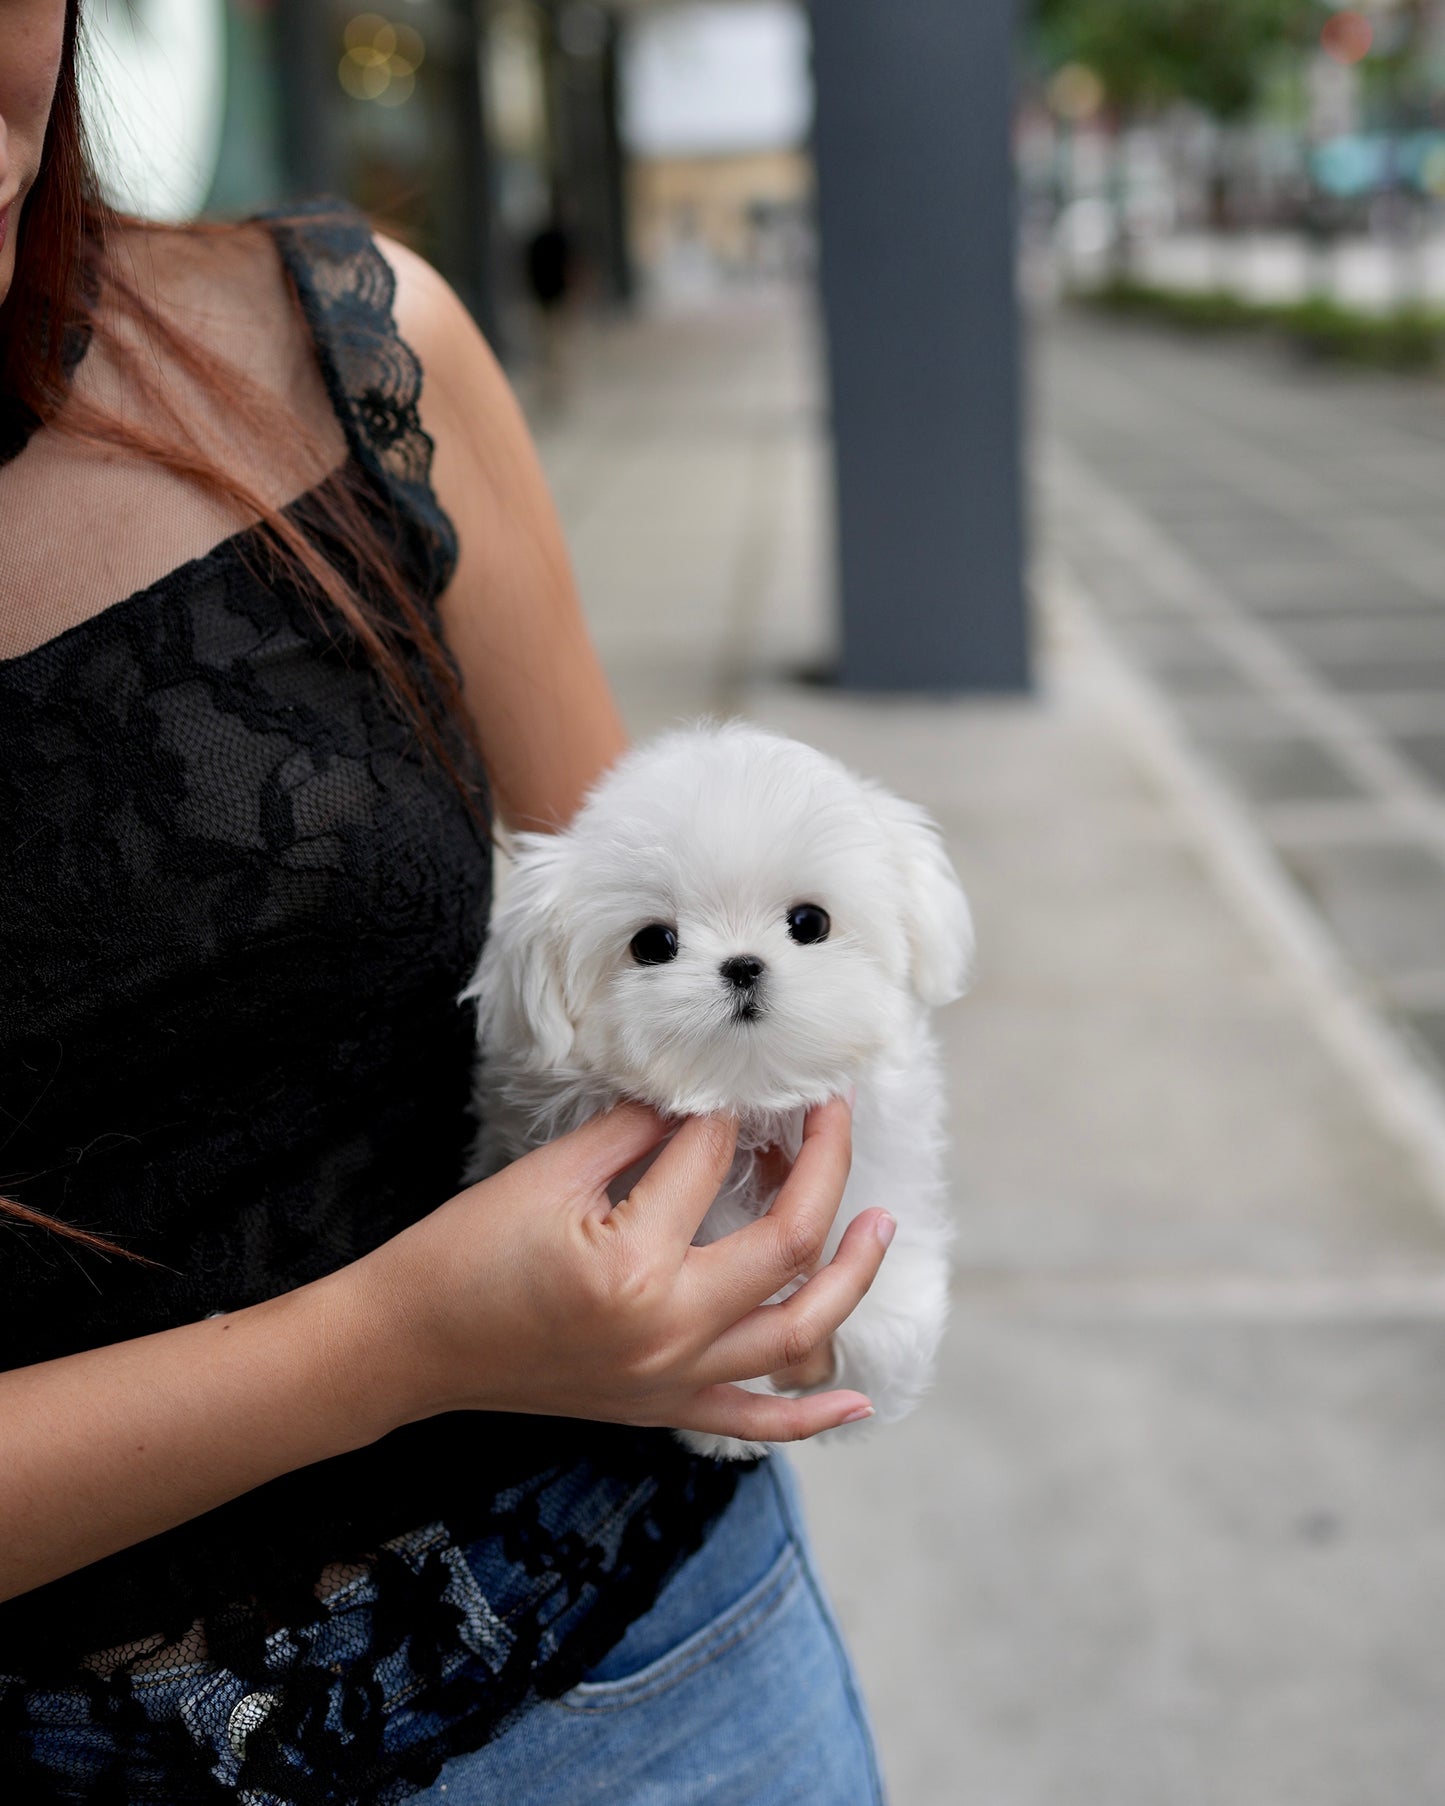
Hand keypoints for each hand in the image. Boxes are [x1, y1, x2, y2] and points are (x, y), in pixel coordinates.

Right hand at [356, 1097, 891, 1446]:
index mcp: (636, 1262)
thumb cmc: (463, 1253)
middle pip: (789, 1240)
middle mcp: (671, 1330)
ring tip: (882, 1223)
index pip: (713, 1162)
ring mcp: (673, 1380)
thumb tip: (701, 1100)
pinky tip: (858, 1400)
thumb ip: (635, 1132)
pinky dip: (812, 1415)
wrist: (407, 1347)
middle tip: (834, 1114)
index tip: (740, 1081)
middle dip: (823, 1164)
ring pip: (800, 1331)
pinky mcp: (662, 1409)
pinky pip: (756, 1422)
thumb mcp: (547, 1175)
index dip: (729, 1111)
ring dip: (852, 1276)